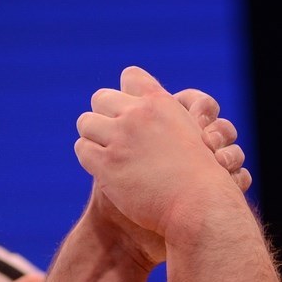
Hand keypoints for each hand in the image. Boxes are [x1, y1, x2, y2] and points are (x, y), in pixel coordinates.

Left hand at [75, 67, 246, 240]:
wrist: (198, 205)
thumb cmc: (199, 175)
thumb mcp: (189, 132)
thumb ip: (164, 118)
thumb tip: (138, 112)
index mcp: (159, 102)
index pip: (130, 76)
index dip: (126, 93)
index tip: (130, 111)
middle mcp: (138, 114)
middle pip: (100, 98)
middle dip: (104, 115)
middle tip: (113, 136)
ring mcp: (120, 138)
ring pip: (85, 122)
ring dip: (93, 137)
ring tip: (106, 153)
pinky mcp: (107, 164)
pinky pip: (82, 149)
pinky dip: (89, 158)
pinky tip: (103, 169)